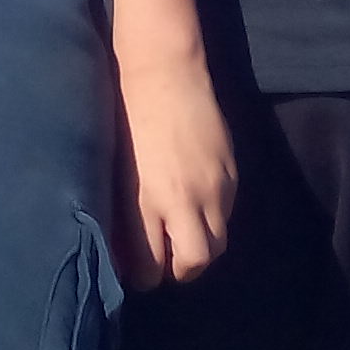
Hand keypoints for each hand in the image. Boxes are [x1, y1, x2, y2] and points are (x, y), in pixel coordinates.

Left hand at [115, 60, 234, 289]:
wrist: (165, 73)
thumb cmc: (126, 117)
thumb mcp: (118, 171)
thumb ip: (126, 212)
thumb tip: (123, 246)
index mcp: (147, 201)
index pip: (151, 264)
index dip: (145, 276)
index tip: (140, 275)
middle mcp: (184, 201)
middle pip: (195, 262)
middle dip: (181, 270)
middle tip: (167, 263)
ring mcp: (214, 187)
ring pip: (217, 242)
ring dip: (200, 248)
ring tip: (182, 238)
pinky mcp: (232, 173)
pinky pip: (227, 213)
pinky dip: (212, 220)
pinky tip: (196, 207)